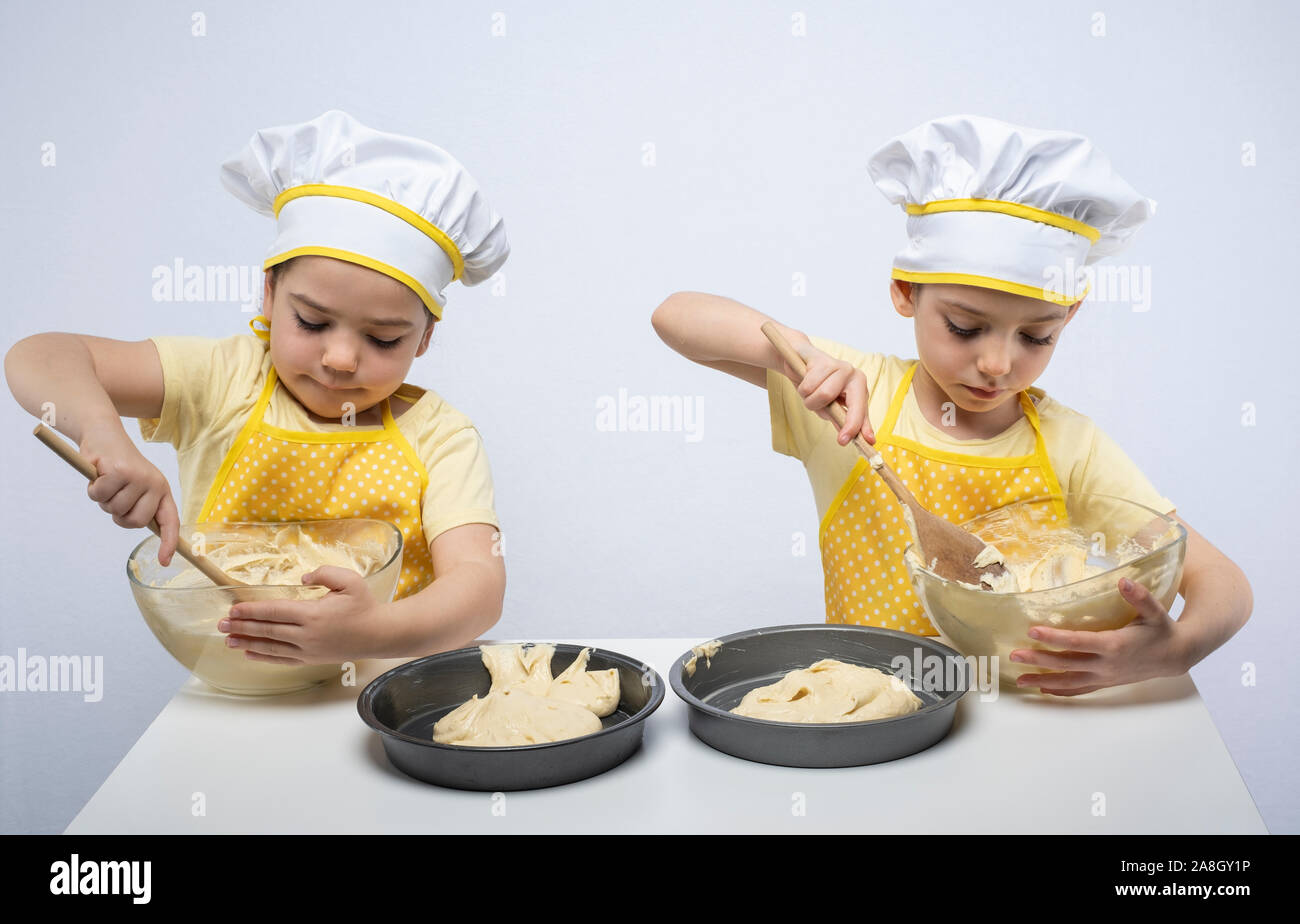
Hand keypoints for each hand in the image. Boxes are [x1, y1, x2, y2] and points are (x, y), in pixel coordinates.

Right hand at [80, 425, 180, 565]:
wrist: (104, 433)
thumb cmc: (117, 464)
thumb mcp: (135, 485)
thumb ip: (139, 504)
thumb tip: (138, 526)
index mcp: (161, 490)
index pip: (170, 521)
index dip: (168, 542)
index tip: (165, 561)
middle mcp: (155, 484)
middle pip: (135, 522)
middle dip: (118, 516)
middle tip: (114, 497)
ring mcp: (138, 477)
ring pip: (114, 509)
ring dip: (103, 499)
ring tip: (106, 481)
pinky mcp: (119, 471)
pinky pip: (100, 495)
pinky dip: (93, 489)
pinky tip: (98, 474)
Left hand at [218, 566, 382, 664]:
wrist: (378, 634)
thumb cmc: (365, 605)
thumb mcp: (350, 581)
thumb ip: (325, 573)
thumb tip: (303, 578)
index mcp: (313, 614)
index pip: (274, 611)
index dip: (251, 610)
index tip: (233, 609)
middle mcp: (306, 635)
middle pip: (267, 630)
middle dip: (242, 627)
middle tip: (221, 624)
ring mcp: (308, 650)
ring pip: (270, 647)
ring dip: (247, 643)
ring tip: (228, 639)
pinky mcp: (311, 659)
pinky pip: (282, 660)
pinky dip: (263, 657)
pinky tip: (250, 654)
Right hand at [784, 343, 874, 445]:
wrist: (800, 360)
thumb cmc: (818, 385)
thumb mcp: (831, 406)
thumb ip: (843, 420)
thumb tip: (852, 438)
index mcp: (860, 388)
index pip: (861, 411)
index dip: (855, 427)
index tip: (845, 441)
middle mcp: (854, 376)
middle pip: (848, 404)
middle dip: (838, 418)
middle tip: (827, 423)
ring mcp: (840, 366)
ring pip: (824, 396)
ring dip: (810, 400)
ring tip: (809, 393)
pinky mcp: (824, 360)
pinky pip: (809, 386)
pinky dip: (802, 389)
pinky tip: (804, 381)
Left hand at [1010, 577, 1185, 694]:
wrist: (1176, 656)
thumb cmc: (1162, 630)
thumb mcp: (1156, 611)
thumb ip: (1139, 596)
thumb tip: (1123, 580)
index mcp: (1114, 645)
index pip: (1078, 641)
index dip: (1054, 637)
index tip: (1032, 631)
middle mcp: (1106, 664)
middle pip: (1066, 663)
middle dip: (1039, 660)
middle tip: (1014, 654)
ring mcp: (1105, 677)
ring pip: (1069, 681)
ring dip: (1043, 680)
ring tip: (1019, 680)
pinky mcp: (1106, 683)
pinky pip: (1080, 689)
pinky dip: (1061, 691)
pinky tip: (1043, 689)